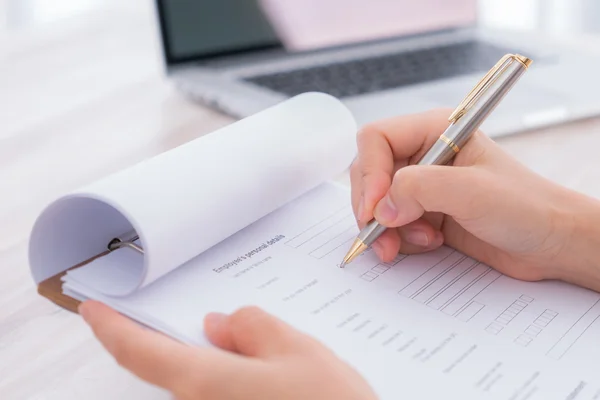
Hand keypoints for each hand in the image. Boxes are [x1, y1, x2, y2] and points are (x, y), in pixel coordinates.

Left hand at [79, 301, 377, 399]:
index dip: (110, 326)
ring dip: (223, 362)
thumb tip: (221, 324)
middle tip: (222, 318)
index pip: (138, 351)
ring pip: (205, 383)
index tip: (91, 307)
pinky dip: (236, 379)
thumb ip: (252, 329)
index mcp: (206, 383)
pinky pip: (223, 397)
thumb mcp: (297, 351)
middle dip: (192, 340)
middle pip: (176, 367)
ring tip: (267, 347)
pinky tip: (271, 372)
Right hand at [350, 108, 599, 288]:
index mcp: (435, 131)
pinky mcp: (424, 213)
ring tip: (419, 241)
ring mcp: (423, 186)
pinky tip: (429, 243)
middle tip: (382, 235)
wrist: (551, 243)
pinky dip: (400, 239)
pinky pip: (391, 225)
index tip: (375, 209)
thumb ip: (419, 189)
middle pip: (369, 173)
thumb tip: (380, 209)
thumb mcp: (471, 191)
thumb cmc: (525, 206)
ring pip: (377, 203)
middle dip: (373, 208)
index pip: (376, 139)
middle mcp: (424, 155)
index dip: (369, 173)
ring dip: (387, 229)